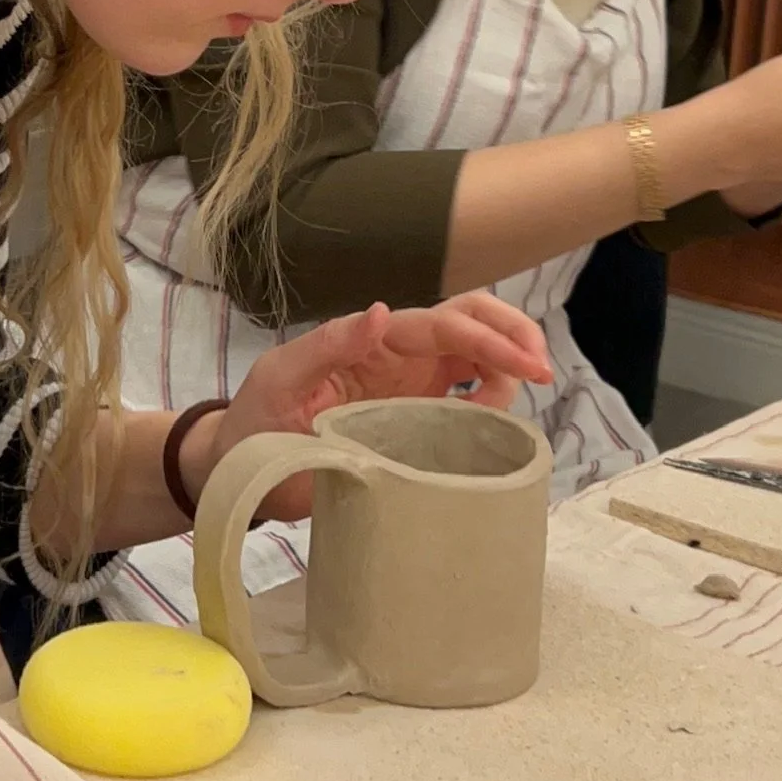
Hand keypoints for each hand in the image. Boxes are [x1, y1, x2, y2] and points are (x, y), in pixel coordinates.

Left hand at [184, 295, 553, 520]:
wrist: (241, 467)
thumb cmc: (256, 421)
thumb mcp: (281, 378)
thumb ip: (327, 346)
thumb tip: (380, 312)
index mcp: (373, 339)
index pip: (444, 324)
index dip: (489, 339)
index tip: (527, 365)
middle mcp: (400, 355)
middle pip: (472, 321)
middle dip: (514, 334)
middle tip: (540, 370)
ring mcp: (411, 386)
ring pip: (477, 358)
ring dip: (507, 367)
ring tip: (512, 404)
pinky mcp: (415, 419)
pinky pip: (465, 403)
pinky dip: (491, 405)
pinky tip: (494, 426)